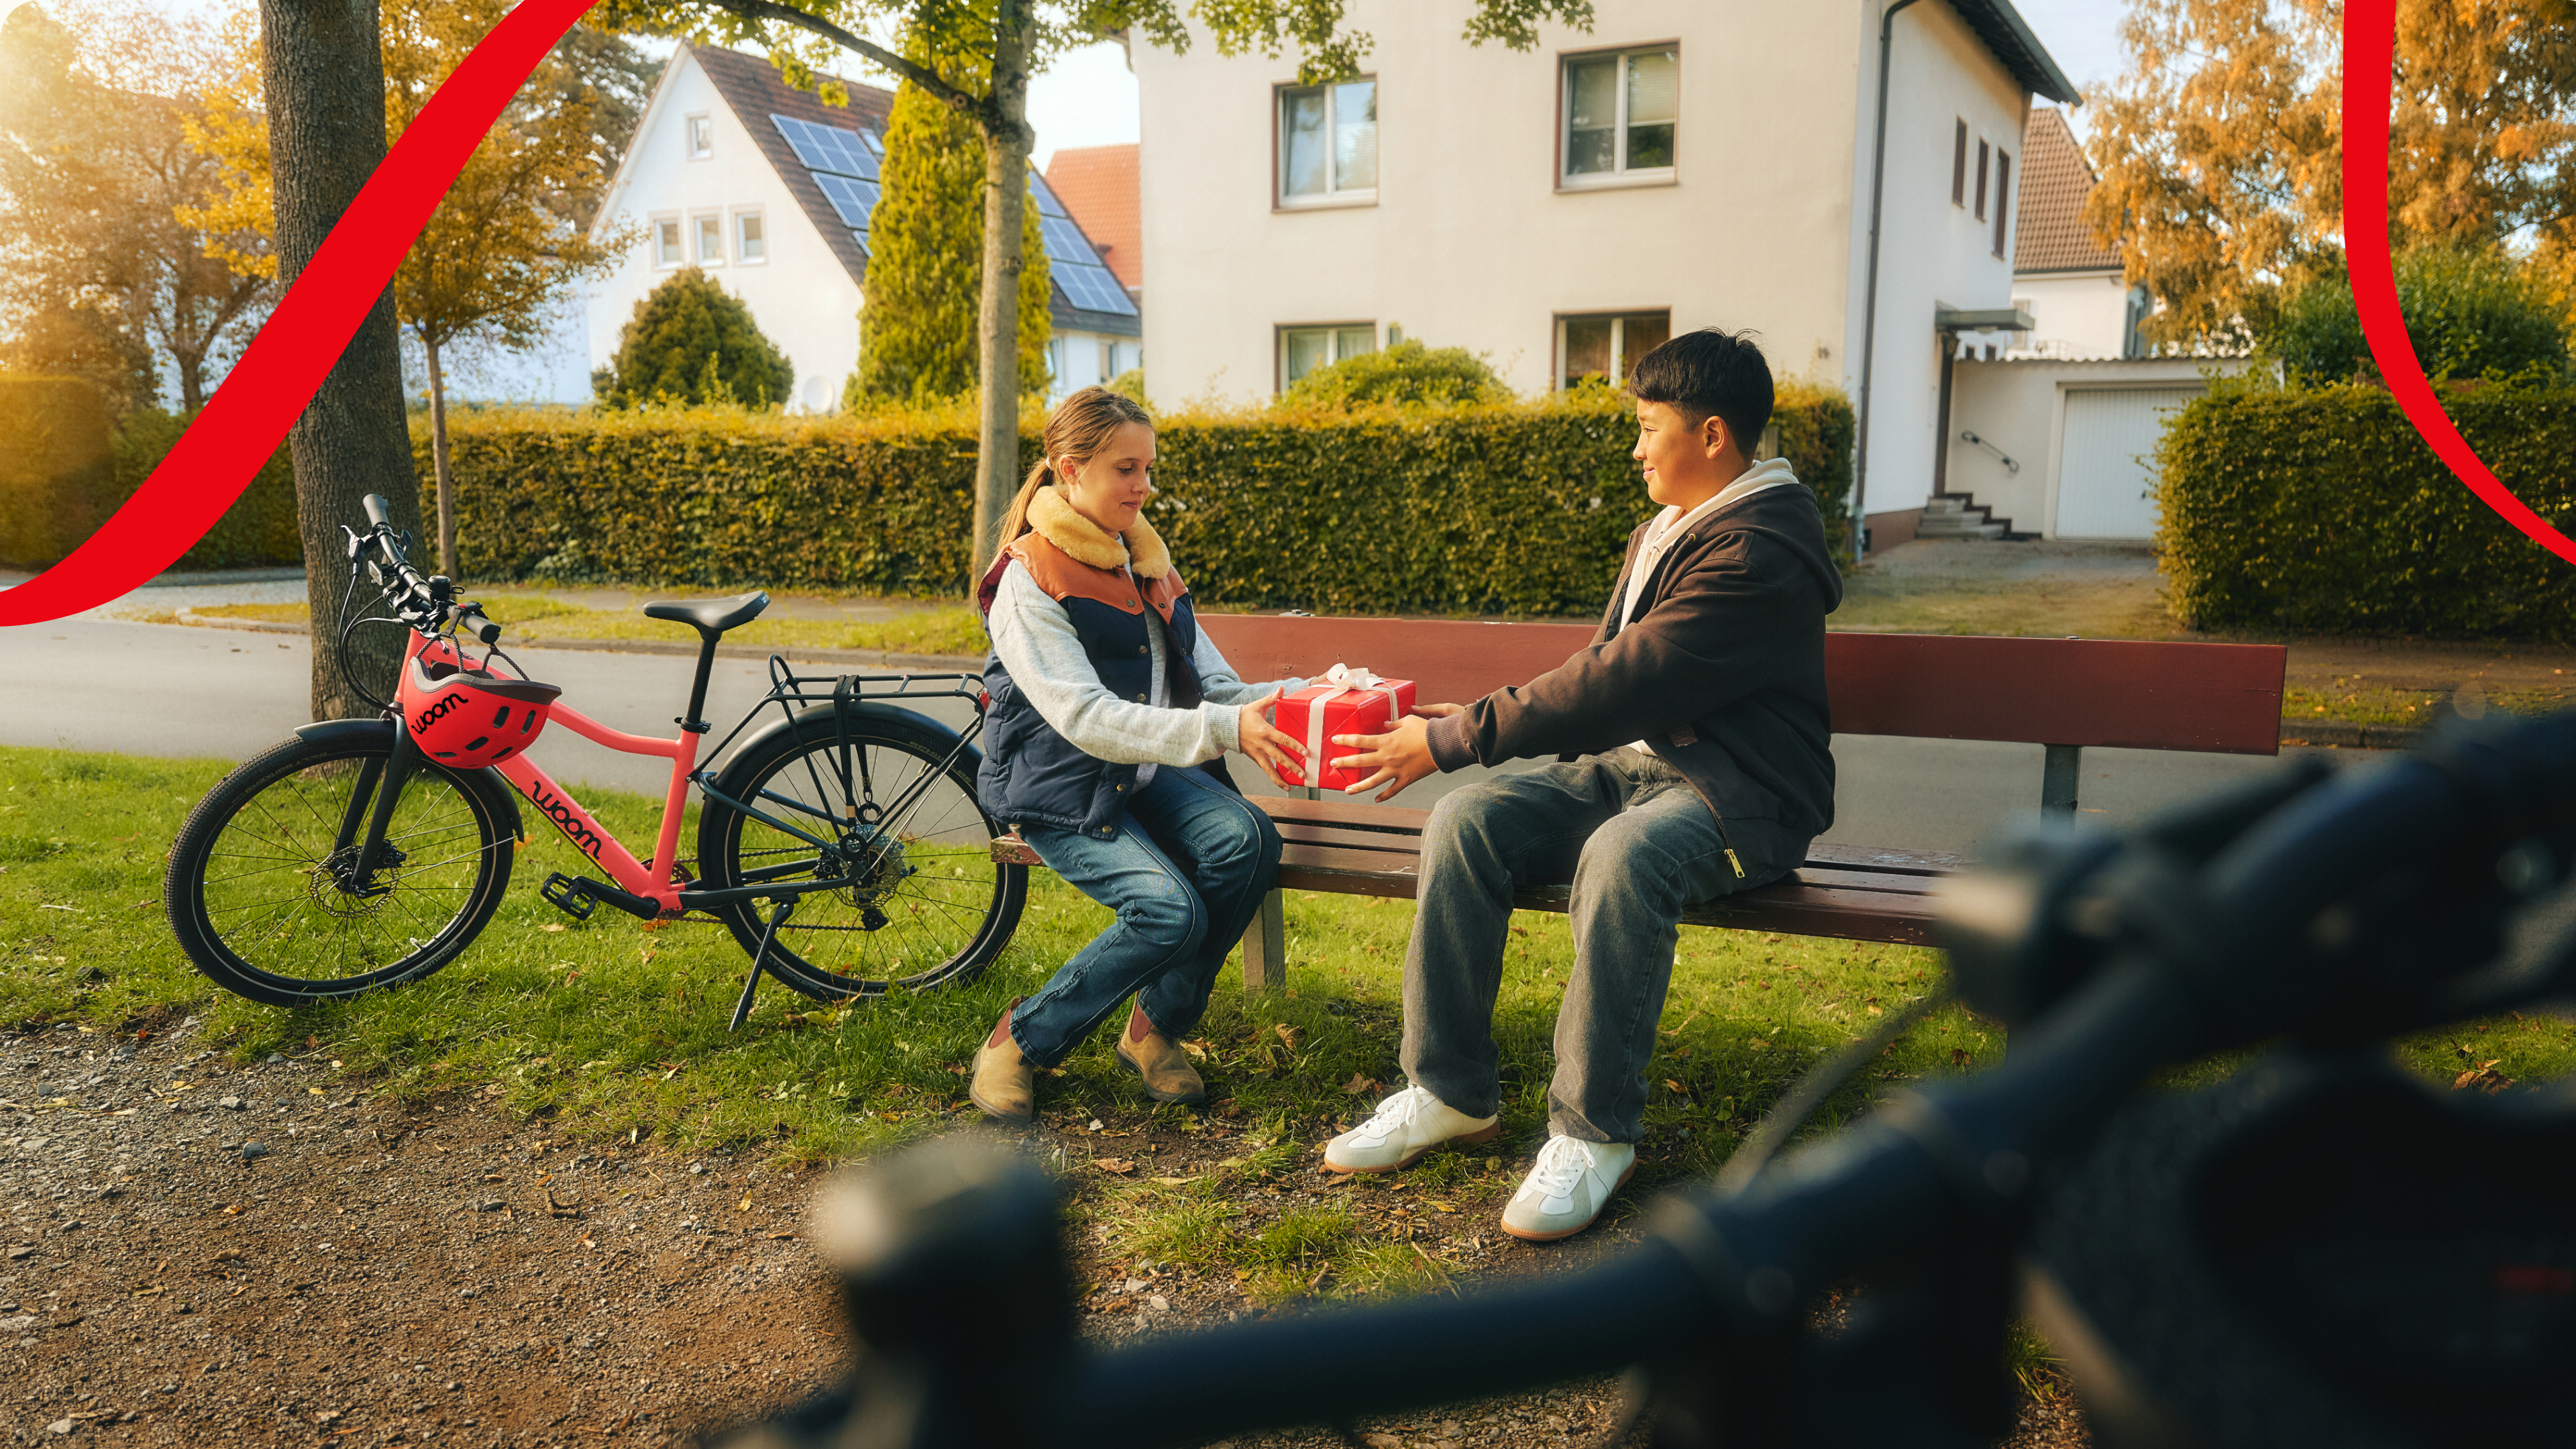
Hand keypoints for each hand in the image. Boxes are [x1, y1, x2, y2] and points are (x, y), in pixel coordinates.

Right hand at [1234, 689, 1307, 785]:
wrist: (1225, 727)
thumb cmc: (1243, 715)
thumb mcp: (1257, 706)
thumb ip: (1271, 698)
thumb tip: (1282, 688)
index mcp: (1265, 731)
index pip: (1283, 739)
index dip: (1295, 746)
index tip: (1306, 752)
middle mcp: (1262, 744)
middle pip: (1278, 757)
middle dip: (1291, 766)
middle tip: (1303, 773)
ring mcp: (1257, 753)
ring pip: (1270, 768)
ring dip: (1281, 778)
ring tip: (1291, 785)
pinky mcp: (1254, 758)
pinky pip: (1265, 769)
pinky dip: (1273, 777)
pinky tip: (1283, 784)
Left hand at [1329, 702, 1463, 801]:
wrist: (1442, 745)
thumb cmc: (1426, 730)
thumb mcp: (1408, 721)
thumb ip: (1394, 724)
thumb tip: (1385, 725)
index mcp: (1386, 741)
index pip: (1359, 740)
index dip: (1345, 740)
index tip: (1335, 740)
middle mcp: (1386, 757)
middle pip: (1360, 761)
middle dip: (1344, 763)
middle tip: (1333, 764)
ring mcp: (1395, 770)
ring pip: (1372, 781)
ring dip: (1358, 787)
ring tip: (1347, 791)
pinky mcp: (1405, 779)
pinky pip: (1392, 791)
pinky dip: (1384, 796)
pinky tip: (1376, 799)